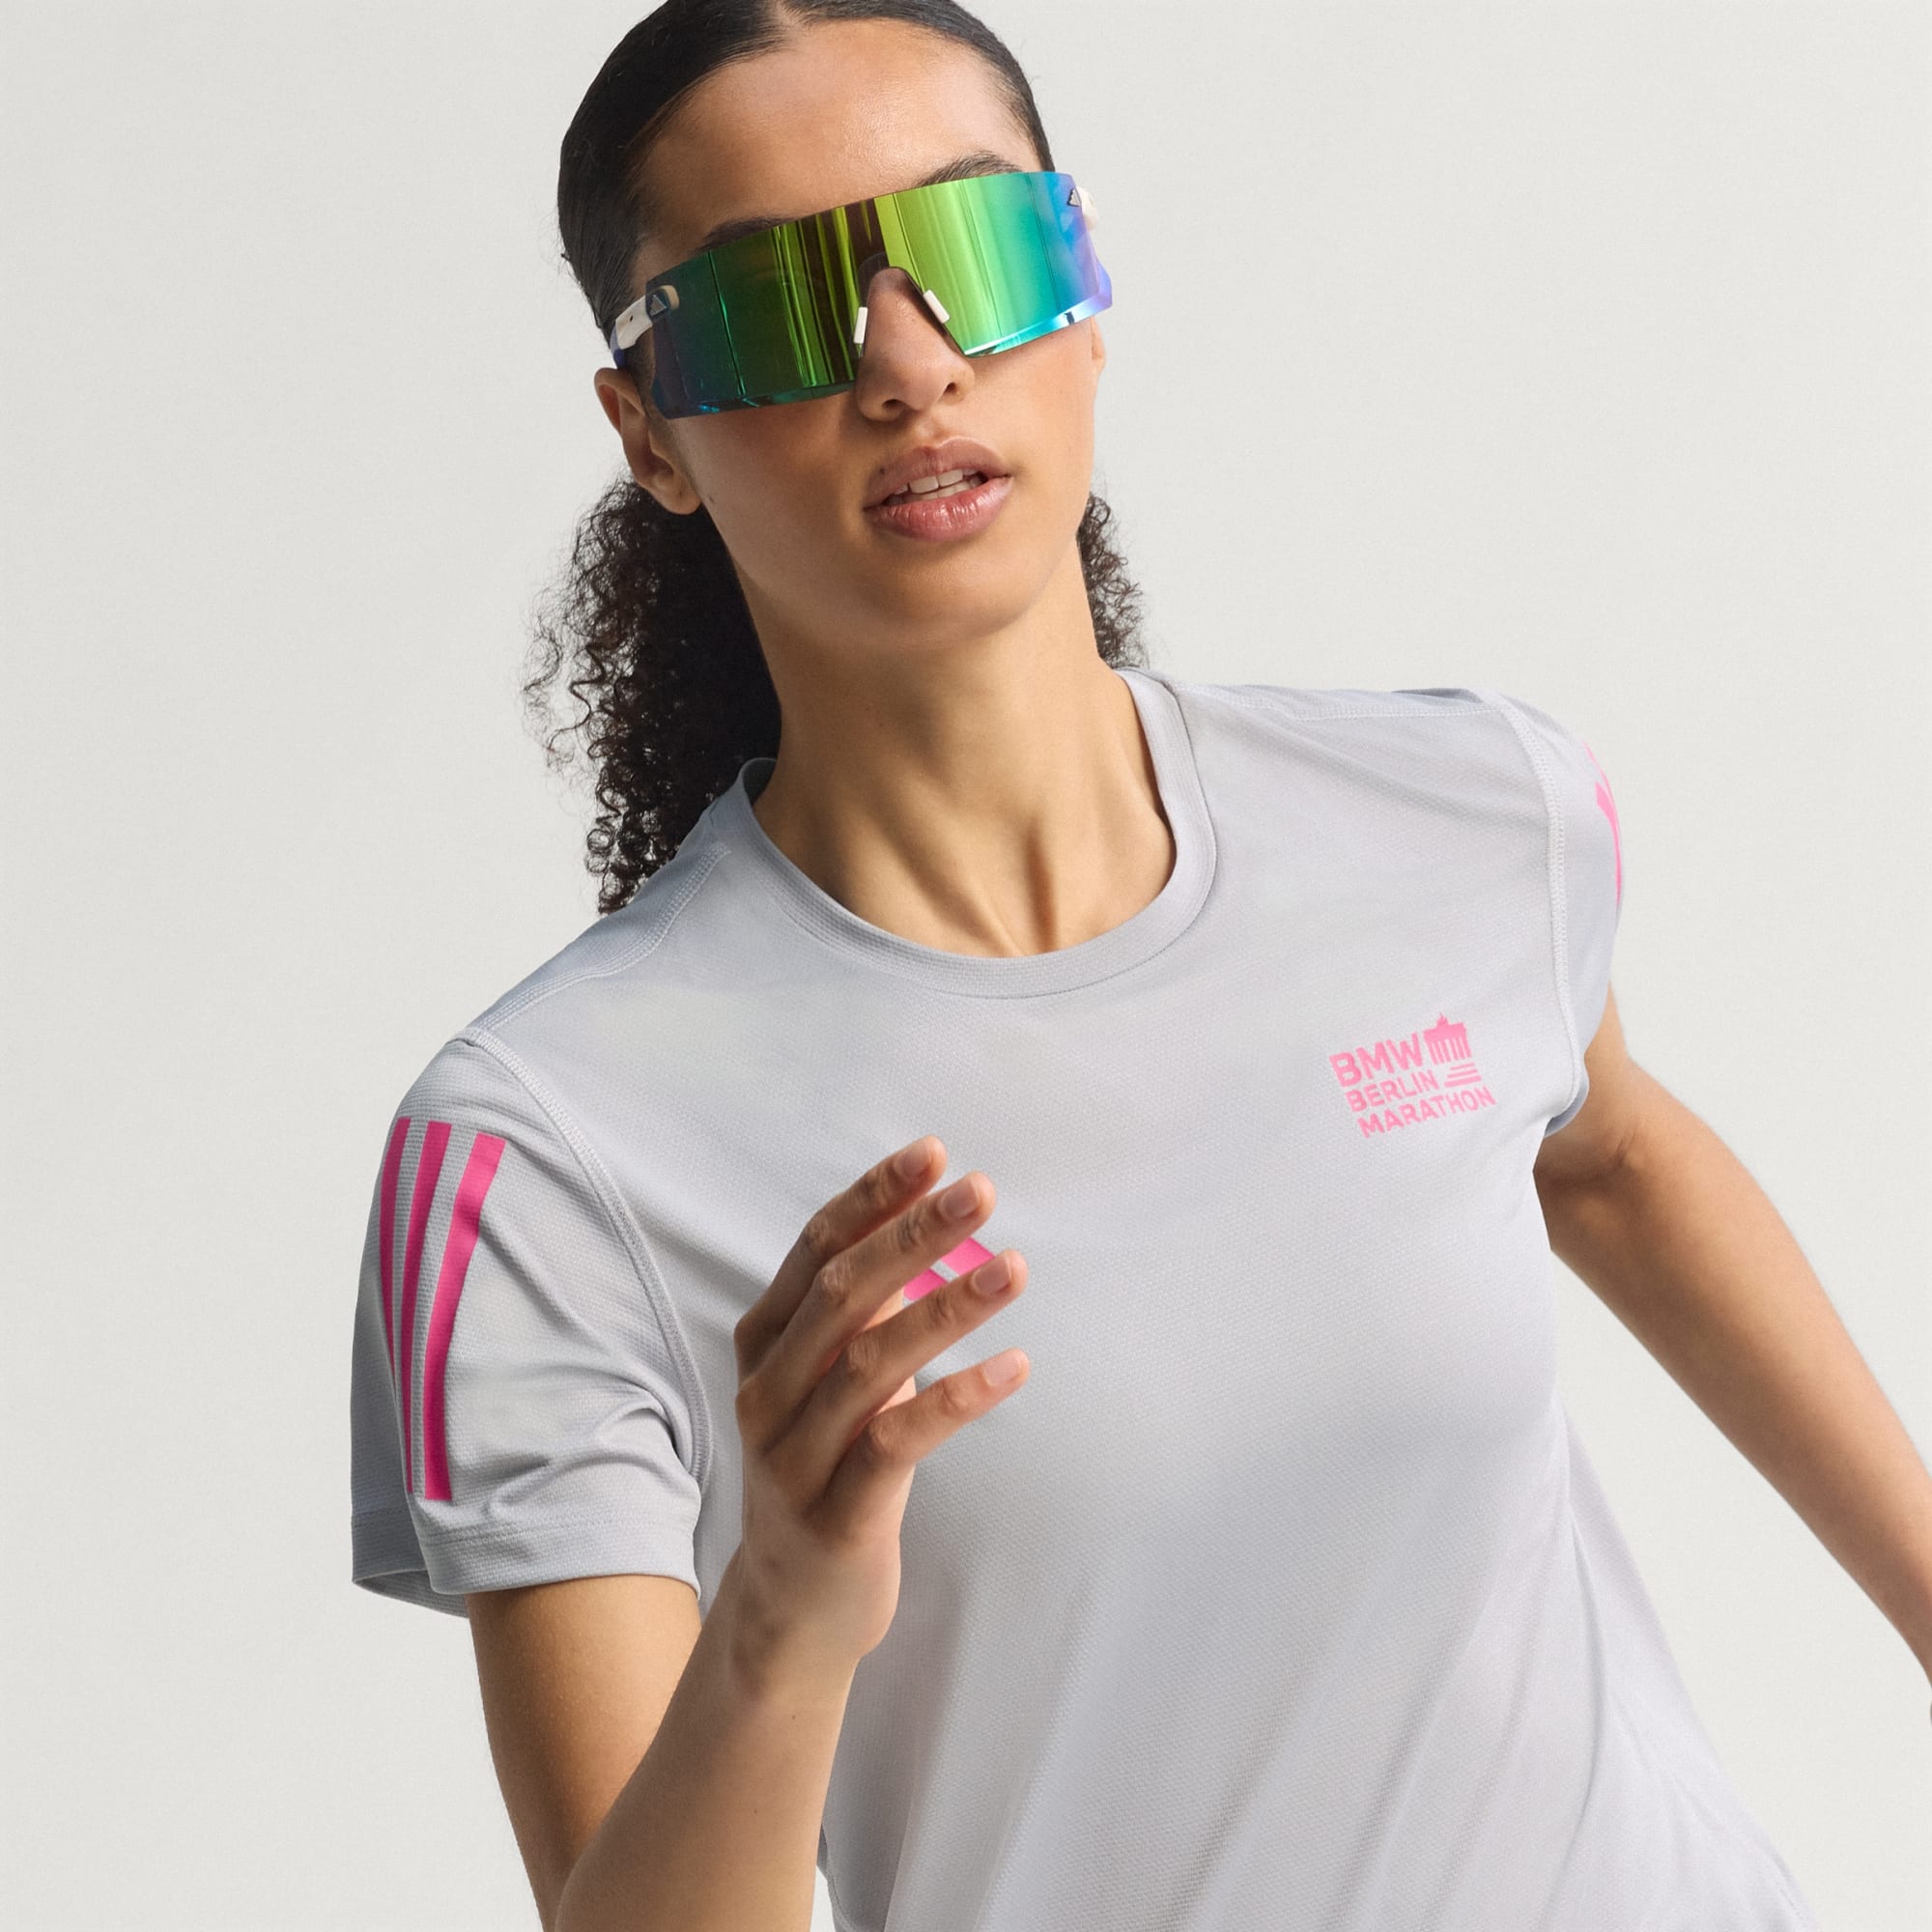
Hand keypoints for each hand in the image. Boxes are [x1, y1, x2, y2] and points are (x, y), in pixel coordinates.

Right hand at [726, 1135, 1028, 1681]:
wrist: (791, 1609)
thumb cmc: (826, 1468)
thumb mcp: (831, 1379)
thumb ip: (857, 1309)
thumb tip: (918, 1225)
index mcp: (765, 1343)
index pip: (816, 1248)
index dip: (874, 1198)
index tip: (933, 1153)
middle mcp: (768, 1391)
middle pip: (840, 1293)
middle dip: (913, 1234)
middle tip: (981, 1191)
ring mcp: (795, 1455)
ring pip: (869, 1362)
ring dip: (946, 1307)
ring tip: (1015, 1267)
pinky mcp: (835, 1514)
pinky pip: (897, 1443)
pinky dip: (957, 1399)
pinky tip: (1014, 1364)